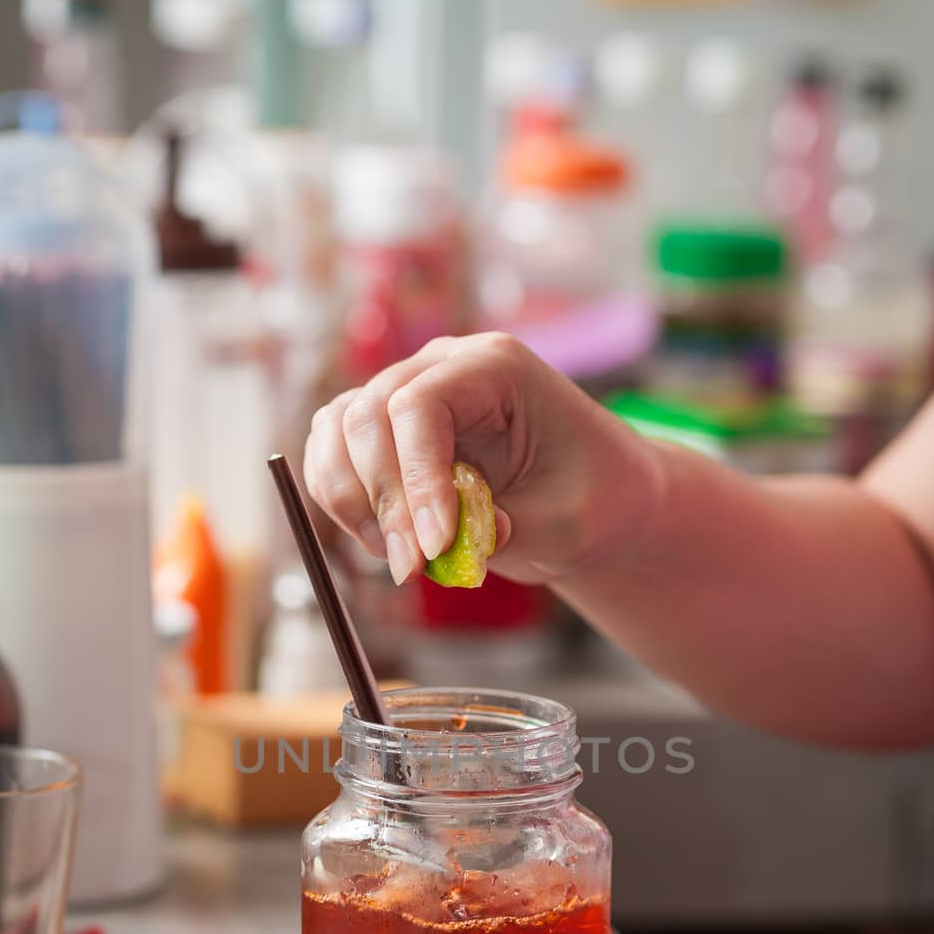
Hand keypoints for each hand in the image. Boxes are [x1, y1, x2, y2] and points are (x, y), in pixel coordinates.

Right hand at [303, 332, 650, 585]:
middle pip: (368, 415)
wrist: (598, 498)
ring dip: (353, 501)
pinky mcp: (389, 435)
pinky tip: (383, 544)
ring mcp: (408, 395)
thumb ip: (504, 529)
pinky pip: (335, 457)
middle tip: (411, 567)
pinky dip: (344, 502)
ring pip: (336, 432)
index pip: (421, 405)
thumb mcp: (565, 522)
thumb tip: (444, 541)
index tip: (433, 545)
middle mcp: (442, 368)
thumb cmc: (593, 497)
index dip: (416, 478)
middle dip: (383, 499)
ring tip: (398, 558)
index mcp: (496, 367)